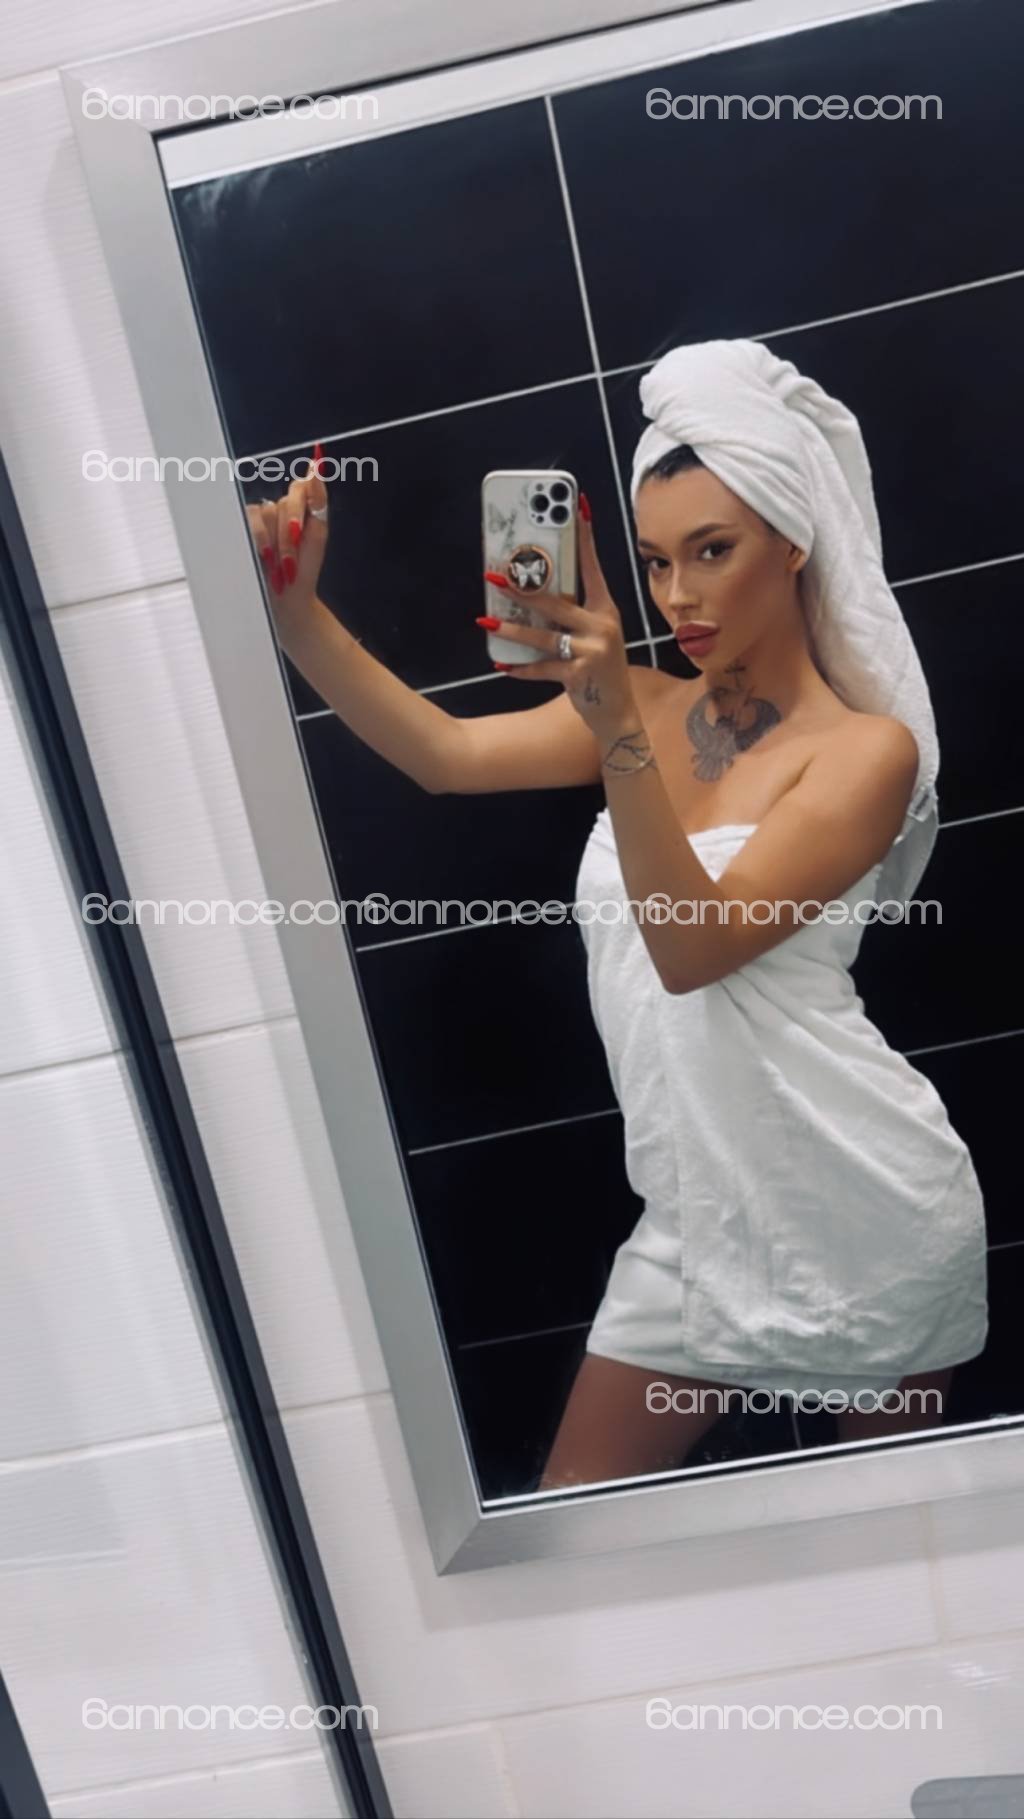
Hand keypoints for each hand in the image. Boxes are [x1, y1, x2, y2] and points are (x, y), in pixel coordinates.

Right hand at [245, 444, 328, 624]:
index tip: (311, 490)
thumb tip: (316, 469)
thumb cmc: (302, 569)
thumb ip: (317, 501)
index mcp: (304, 508)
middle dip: (293, 529)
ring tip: (281, 564)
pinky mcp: (246, 524)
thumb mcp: (317, 535)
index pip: (304, 486)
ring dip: (278, 541)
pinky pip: (253, 519)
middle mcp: (284, 508)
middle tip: (294, 553)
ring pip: (270, 511)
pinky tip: (266, 557)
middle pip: (288, 499)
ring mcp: (264, 516)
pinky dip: (261, 539)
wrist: (285, 596)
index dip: (307, 490)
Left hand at [480, 494, 637, 737]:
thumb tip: (534, 592)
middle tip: (495, 576)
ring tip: (486, 620)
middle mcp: (602, 625)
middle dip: (522, 589)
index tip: (577, 509)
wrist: (617, 711)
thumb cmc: (600, 667)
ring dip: (511, 628)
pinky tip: (503, 665)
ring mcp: (591, 651)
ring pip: (543, 635)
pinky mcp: (578, 675)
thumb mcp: (594, 634)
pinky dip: (521, 668)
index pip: (592, 567)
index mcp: (606, 609)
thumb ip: (573, 614)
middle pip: (556, 601)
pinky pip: (542, 668)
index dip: (585, 537)